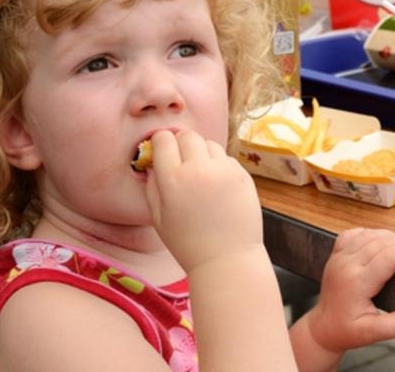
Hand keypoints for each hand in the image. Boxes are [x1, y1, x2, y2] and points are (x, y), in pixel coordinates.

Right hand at [145, 130, 264, 273]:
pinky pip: (226, 158)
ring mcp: (224, 171)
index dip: (160, 142)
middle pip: (187, 136)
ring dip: (201, 153)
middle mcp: (199, 170)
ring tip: (200, 175)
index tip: (161, 148)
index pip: (164, 140)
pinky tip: (217, 186)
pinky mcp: (242, 175)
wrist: (227, 259)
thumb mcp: (158, 218)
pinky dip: (219, 165)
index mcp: (174, 180)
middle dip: (180, 143)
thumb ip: (152, 186)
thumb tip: (153, 161)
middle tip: (180, 160)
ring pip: (209, 143)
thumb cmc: (188, 243)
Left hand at [303, 228, 394, 353]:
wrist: (323, 326)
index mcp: (356, 282)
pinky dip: (374, 232)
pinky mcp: (337, 253)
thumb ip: (393, 326)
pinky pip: (356, 233)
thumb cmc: (346, 330)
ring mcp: (340, 256)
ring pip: (370, 235)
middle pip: (382, 242)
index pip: (387, 257)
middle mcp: (346, 264)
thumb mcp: (371, 334)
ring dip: (394, 235)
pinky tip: (387, 237)